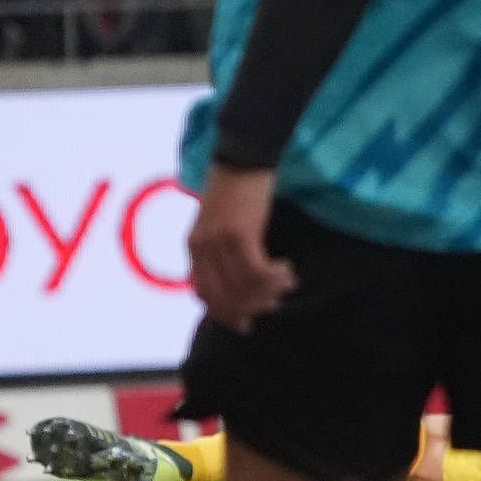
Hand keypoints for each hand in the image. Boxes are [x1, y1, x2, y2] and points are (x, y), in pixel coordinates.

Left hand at [187, 164, 295, 329]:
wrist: (243, 157)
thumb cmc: (238, 189)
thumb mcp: (222, 222)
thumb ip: (222, 249)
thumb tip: (239, 280)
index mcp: (194, 246)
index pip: (203, 294)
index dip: (224, 313)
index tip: (246, 322)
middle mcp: (202, 247)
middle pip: (224, 296)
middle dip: (250, 307)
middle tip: (274, 304)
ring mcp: (219, 241)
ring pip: (243, 286)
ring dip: (268, 291)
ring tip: (287, 283)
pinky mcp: (240, 233)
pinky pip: (256, 271)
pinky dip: (274, 277)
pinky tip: (287, 269)